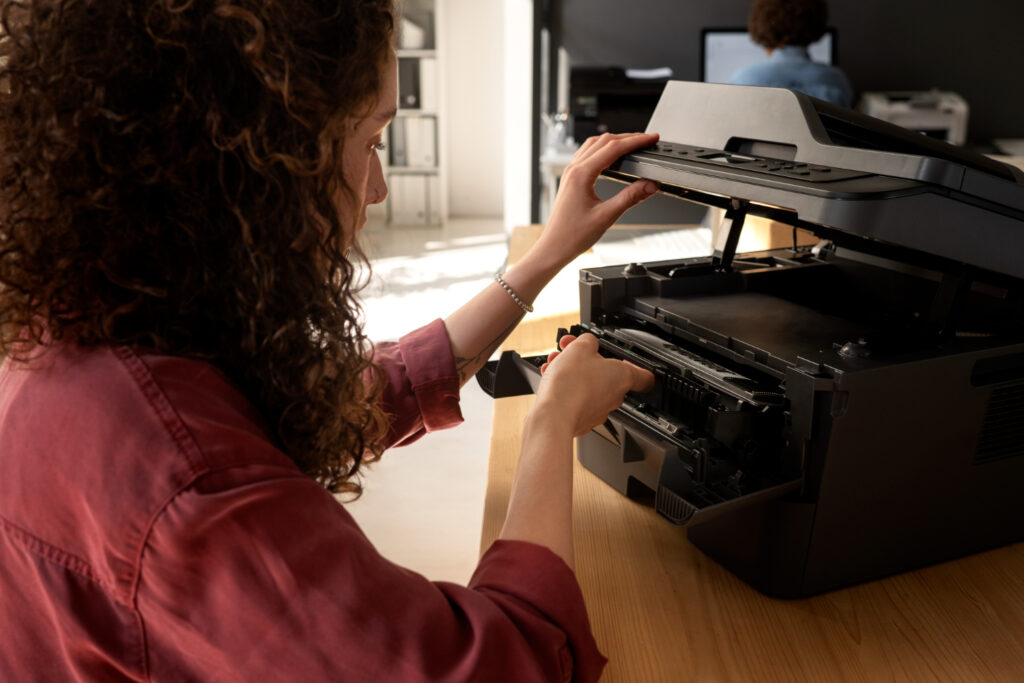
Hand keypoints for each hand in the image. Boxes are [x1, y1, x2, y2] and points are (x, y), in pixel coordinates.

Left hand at [534, 132, 660, 268]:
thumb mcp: (607, 216)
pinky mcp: (570, 180)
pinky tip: (612, 156)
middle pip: (604, 142)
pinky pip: (587, 155)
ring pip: (594, 145)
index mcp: (581, 175)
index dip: (636, 141)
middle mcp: (573, 170)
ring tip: (633, 144)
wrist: (554, 248)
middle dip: (628, 138)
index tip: (651, 139)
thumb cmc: (572, 236)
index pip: (613, 148)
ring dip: (615, 141)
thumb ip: (631, 198)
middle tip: (647, 140)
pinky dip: (603, 150)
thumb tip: (650, 185)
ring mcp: (570, 173)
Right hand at [535, 333, 654, 436]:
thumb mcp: (580, 347)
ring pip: (588, 386)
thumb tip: (588, 343)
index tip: (632, 361)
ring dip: (573, 372)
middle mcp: (614, 397)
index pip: (645, 377)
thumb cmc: (571, 384)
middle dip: (588, 361)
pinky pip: (576, 400)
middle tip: (573, 352)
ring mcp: (598, 411)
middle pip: (607, 375)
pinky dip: (565, 388)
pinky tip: (551, 379)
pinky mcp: (582, 420)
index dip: (641, 367)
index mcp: (623, 377)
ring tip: (556, 363)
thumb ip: (588, 341)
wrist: (554, 414)